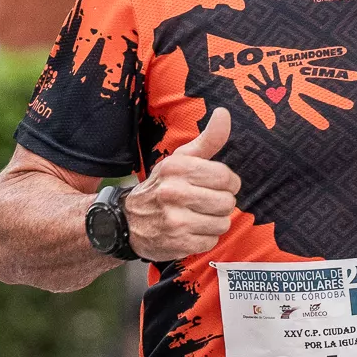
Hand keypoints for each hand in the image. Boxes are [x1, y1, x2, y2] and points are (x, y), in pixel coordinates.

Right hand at [127, 107, 242, 262]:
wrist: (127, 221)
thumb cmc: (162, 186)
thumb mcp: (180, 159)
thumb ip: (207, 139)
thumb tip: (225, 113)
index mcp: (177, 168)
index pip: (226, 177)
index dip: (229, 183)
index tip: (221, 186)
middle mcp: (174, 192)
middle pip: (227, 202)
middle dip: (222, 204)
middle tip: (207, 203)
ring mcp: (174, 219)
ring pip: (222, 224)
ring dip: (215, 222)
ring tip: (199, 217)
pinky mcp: (176, 243)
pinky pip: (211, 242)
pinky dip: (205, 238)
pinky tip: (191, 231)